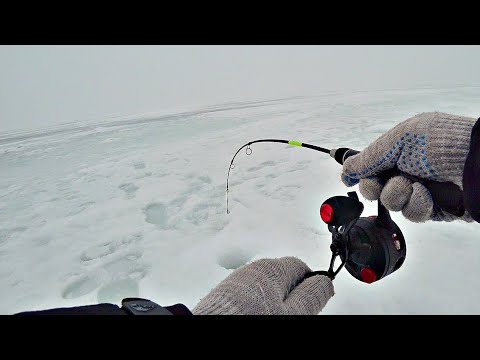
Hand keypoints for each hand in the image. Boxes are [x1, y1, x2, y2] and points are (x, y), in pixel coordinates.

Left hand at [192, 257, 333, 314]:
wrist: (215, 326)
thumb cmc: (252, 320)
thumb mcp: (293, 313)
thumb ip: (311, 296)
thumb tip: (326, 282)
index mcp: (272, 268)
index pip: (300, 266)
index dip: (311, 284)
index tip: (314, 299)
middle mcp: (252, 269)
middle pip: (281, 277)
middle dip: (290, 295)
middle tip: (292, 314)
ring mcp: (236, 281)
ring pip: (263, 288)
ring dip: (271, 301)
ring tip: (270, 316)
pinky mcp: (225, 294)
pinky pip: (247, 296)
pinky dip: (255, 306)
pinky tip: (253, 316)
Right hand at [341, 112, 478, 222]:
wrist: (474, 163)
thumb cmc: (440, 143)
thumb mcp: (398, 140)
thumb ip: (369, 157)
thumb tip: (346, 168)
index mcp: (398, 151)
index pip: (369, 165)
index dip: (359, 173)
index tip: (350, 178)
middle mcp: (406, 170)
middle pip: (373, 188)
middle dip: (374, 186)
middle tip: (382, 182)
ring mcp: (418, 190)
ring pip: (390, 203)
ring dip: (397, 194)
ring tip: (414, 185)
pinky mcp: (432, 208)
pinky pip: (411, 213)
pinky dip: (416, 204)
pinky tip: (427, 195)